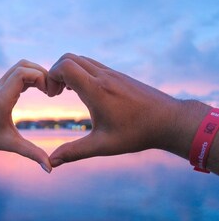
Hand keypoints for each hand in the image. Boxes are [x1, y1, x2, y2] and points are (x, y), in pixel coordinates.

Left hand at [0, 60, 51, 172]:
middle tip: (52, 90)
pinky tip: (40, 89)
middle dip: (42, 73)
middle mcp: (0, 87)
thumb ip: (32, 154)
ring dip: (37, 72)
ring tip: (47, 89)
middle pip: (23, 65)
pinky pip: (18, 72)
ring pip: (21, 66)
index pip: (22, 73)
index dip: (40, 77)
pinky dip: (31, 75)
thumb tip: (50, 168)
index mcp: (2, 98)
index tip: (49, 93)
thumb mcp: (13, 145)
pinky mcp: (1, 84)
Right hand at [47, 53, 208, 166]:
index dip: (51, 76)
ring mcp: (112, 73)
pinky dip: (81, 72)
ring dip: (68, 71)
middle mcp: (103, 76)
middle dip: (56, 72)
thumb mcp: (102, 145)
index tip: (52, 95)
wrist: (169, 120)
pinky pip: (92, 64)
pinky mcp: (118, 75)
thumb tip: (51, 163)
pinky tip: (85, 92)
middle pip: (69, 58)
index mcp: (96, 90)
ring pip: (81, 59)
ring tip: (68, 92)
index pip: (65, 66)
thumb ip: (74, 152)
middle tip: (56, 93)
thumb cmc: (136, 133)